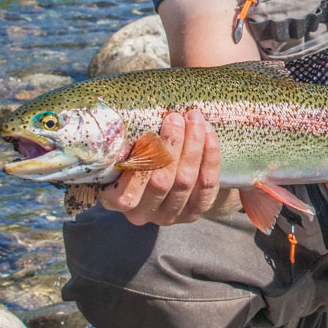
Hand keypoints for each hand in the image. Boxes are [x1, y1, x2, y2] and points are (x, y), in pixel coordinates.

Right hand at [99, 109, 224, 224]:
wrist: (165, 178)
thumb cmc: (137, 156)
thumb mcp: (124, 151)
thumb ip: (127, 142)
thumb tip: (137, 112)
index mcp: (117, 201)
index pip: (127, 195)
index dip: (140, 166)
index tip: (148, 133)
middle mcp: (143, 214)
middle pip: (161, 182)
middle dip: (171, 145)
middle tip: (175, 117)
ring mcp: (170, 215)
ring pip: (186, 180)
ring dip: (192, 145)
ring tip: (194, 118)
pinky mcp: (194, 211)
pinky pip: (207, 184)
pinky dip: (210, 156)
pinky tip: (208, 133)